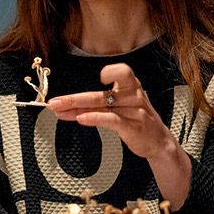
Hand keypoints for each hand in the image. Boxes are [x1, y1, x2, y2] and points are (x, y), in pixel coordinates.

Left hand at [46, 63, 178, 160]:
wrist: (159, 142)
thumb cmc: (137, 120)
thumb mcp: (120, 107)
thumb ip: (98, 104)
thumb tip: (68, 104)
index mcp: (132, 86)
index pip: (123, 71)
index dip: (111, 72)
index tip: (97, 79)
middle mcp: (133, 96)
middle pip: (100, 94)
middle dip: (74, 98)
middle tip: (54, 102)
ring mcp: (134, 111)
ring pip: (102, 107)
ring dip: (77, 109)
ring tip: (59, 112)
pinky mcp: (133, 127)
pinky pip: (111, 120)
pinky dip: (94, 118)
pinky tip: (81, 119)